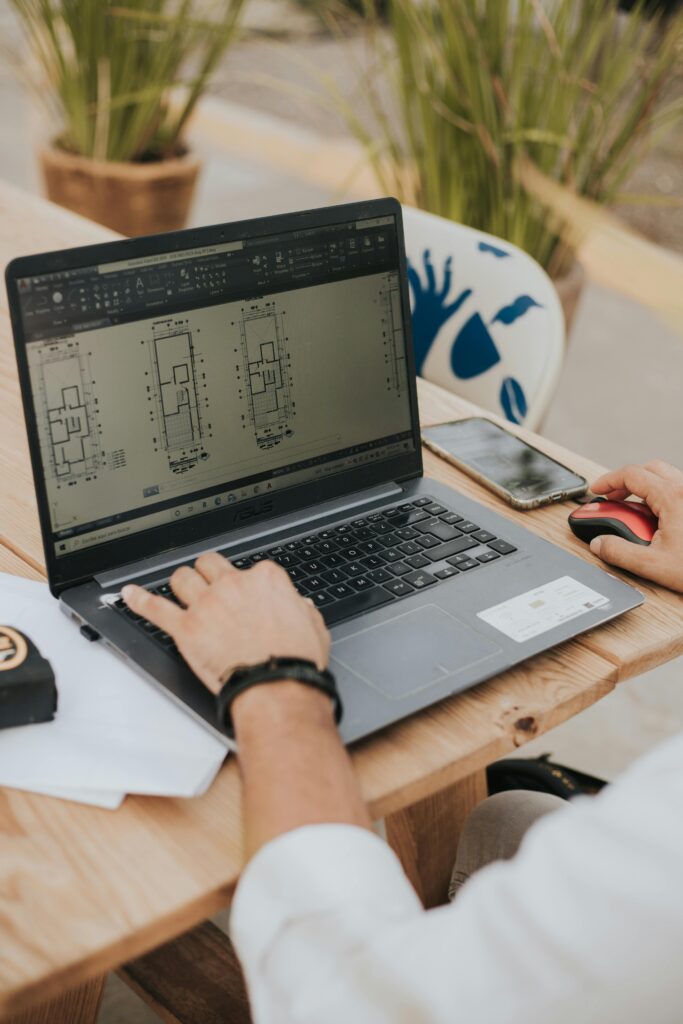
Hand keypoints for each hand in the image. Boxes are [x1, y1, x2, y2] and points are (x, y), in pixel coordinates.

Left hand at [122, 554, 330, 695]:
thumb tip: (297, 606)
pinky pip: (155, 608)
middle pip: (209, 565)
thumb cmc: (295, 660)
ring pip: (182, 579)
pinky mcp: (186, 628)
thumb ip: (299, 608)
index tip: (244, 594)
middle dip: (207, 573)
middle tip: (208, 585)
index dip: (245, 583)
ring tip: (179, 591)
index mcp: (265, 579)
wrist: (277, 686)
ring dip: (180, 584)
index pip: (249, 568)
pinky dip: (139, 600)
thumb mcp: (313, 625)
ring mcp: (206, 605)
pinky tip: (129, 594)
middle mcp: (233, 585)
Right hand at [589, 460, 682, 592]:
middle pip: (649, 469)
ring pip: (666, 477)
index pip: (632, 474)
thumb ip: (620, 553)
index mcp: (672, 497)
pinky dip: (660, 496)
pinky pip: (678, 490)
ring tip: (632, 509)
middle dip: (626, 480)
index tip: (597, 491)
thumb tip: (600, 544)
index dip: (608, 480)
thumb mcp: (653, 565)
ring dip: (645, 487)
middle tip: (612, 497)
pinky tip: (657, 519)